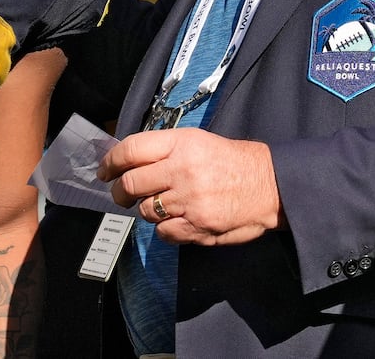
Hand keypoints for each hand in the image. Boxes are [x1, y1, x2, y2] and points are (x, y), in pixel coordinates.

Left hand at [99, 127, 282, 245]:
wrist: (270, 185)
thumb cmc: (232, 161)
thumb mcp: (197, 141)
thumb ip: (163, 149)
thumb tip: (127, 161)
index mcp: (181, 144)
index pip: (130, 149)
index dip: (110, 162)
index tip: (104, 171)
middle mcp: (183, 170)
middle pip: (131, 183)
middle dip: (119, 192)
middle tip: (121, 194)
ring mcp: (190, 200)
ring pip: (146, 210)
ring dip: (147, 209)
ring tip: (162, 204)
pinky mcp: (198, 226)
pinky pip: (163, 232)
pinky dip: (165, 229)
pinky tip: (177, 219)